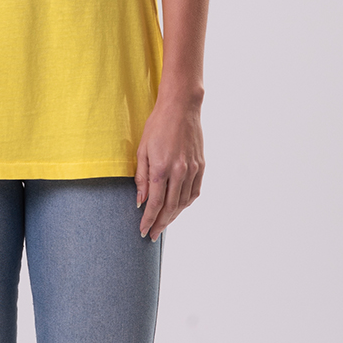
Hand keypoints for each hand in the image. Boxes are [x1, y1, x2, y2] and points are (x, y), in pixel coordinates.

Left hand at [135, 91, 204, 240]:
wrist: (181, 108)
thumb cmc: (157, 126)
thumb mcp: (142, 150)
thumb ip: (141, 178)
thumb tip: (140, 201)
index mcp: (161, 168)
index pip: (155, 203)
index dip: (148, 220)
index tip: (143, 231)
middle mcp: (179, 171)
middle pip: (170, 207)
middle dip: (160, 223)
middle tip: (152, 235)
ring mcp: (192, 169)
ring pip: (183, 202)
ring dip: (173, 216)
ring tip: (163, 224)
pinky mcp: (201, 165)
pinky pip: (194, 191)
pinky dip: (186, 203)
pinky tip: (179, 208)